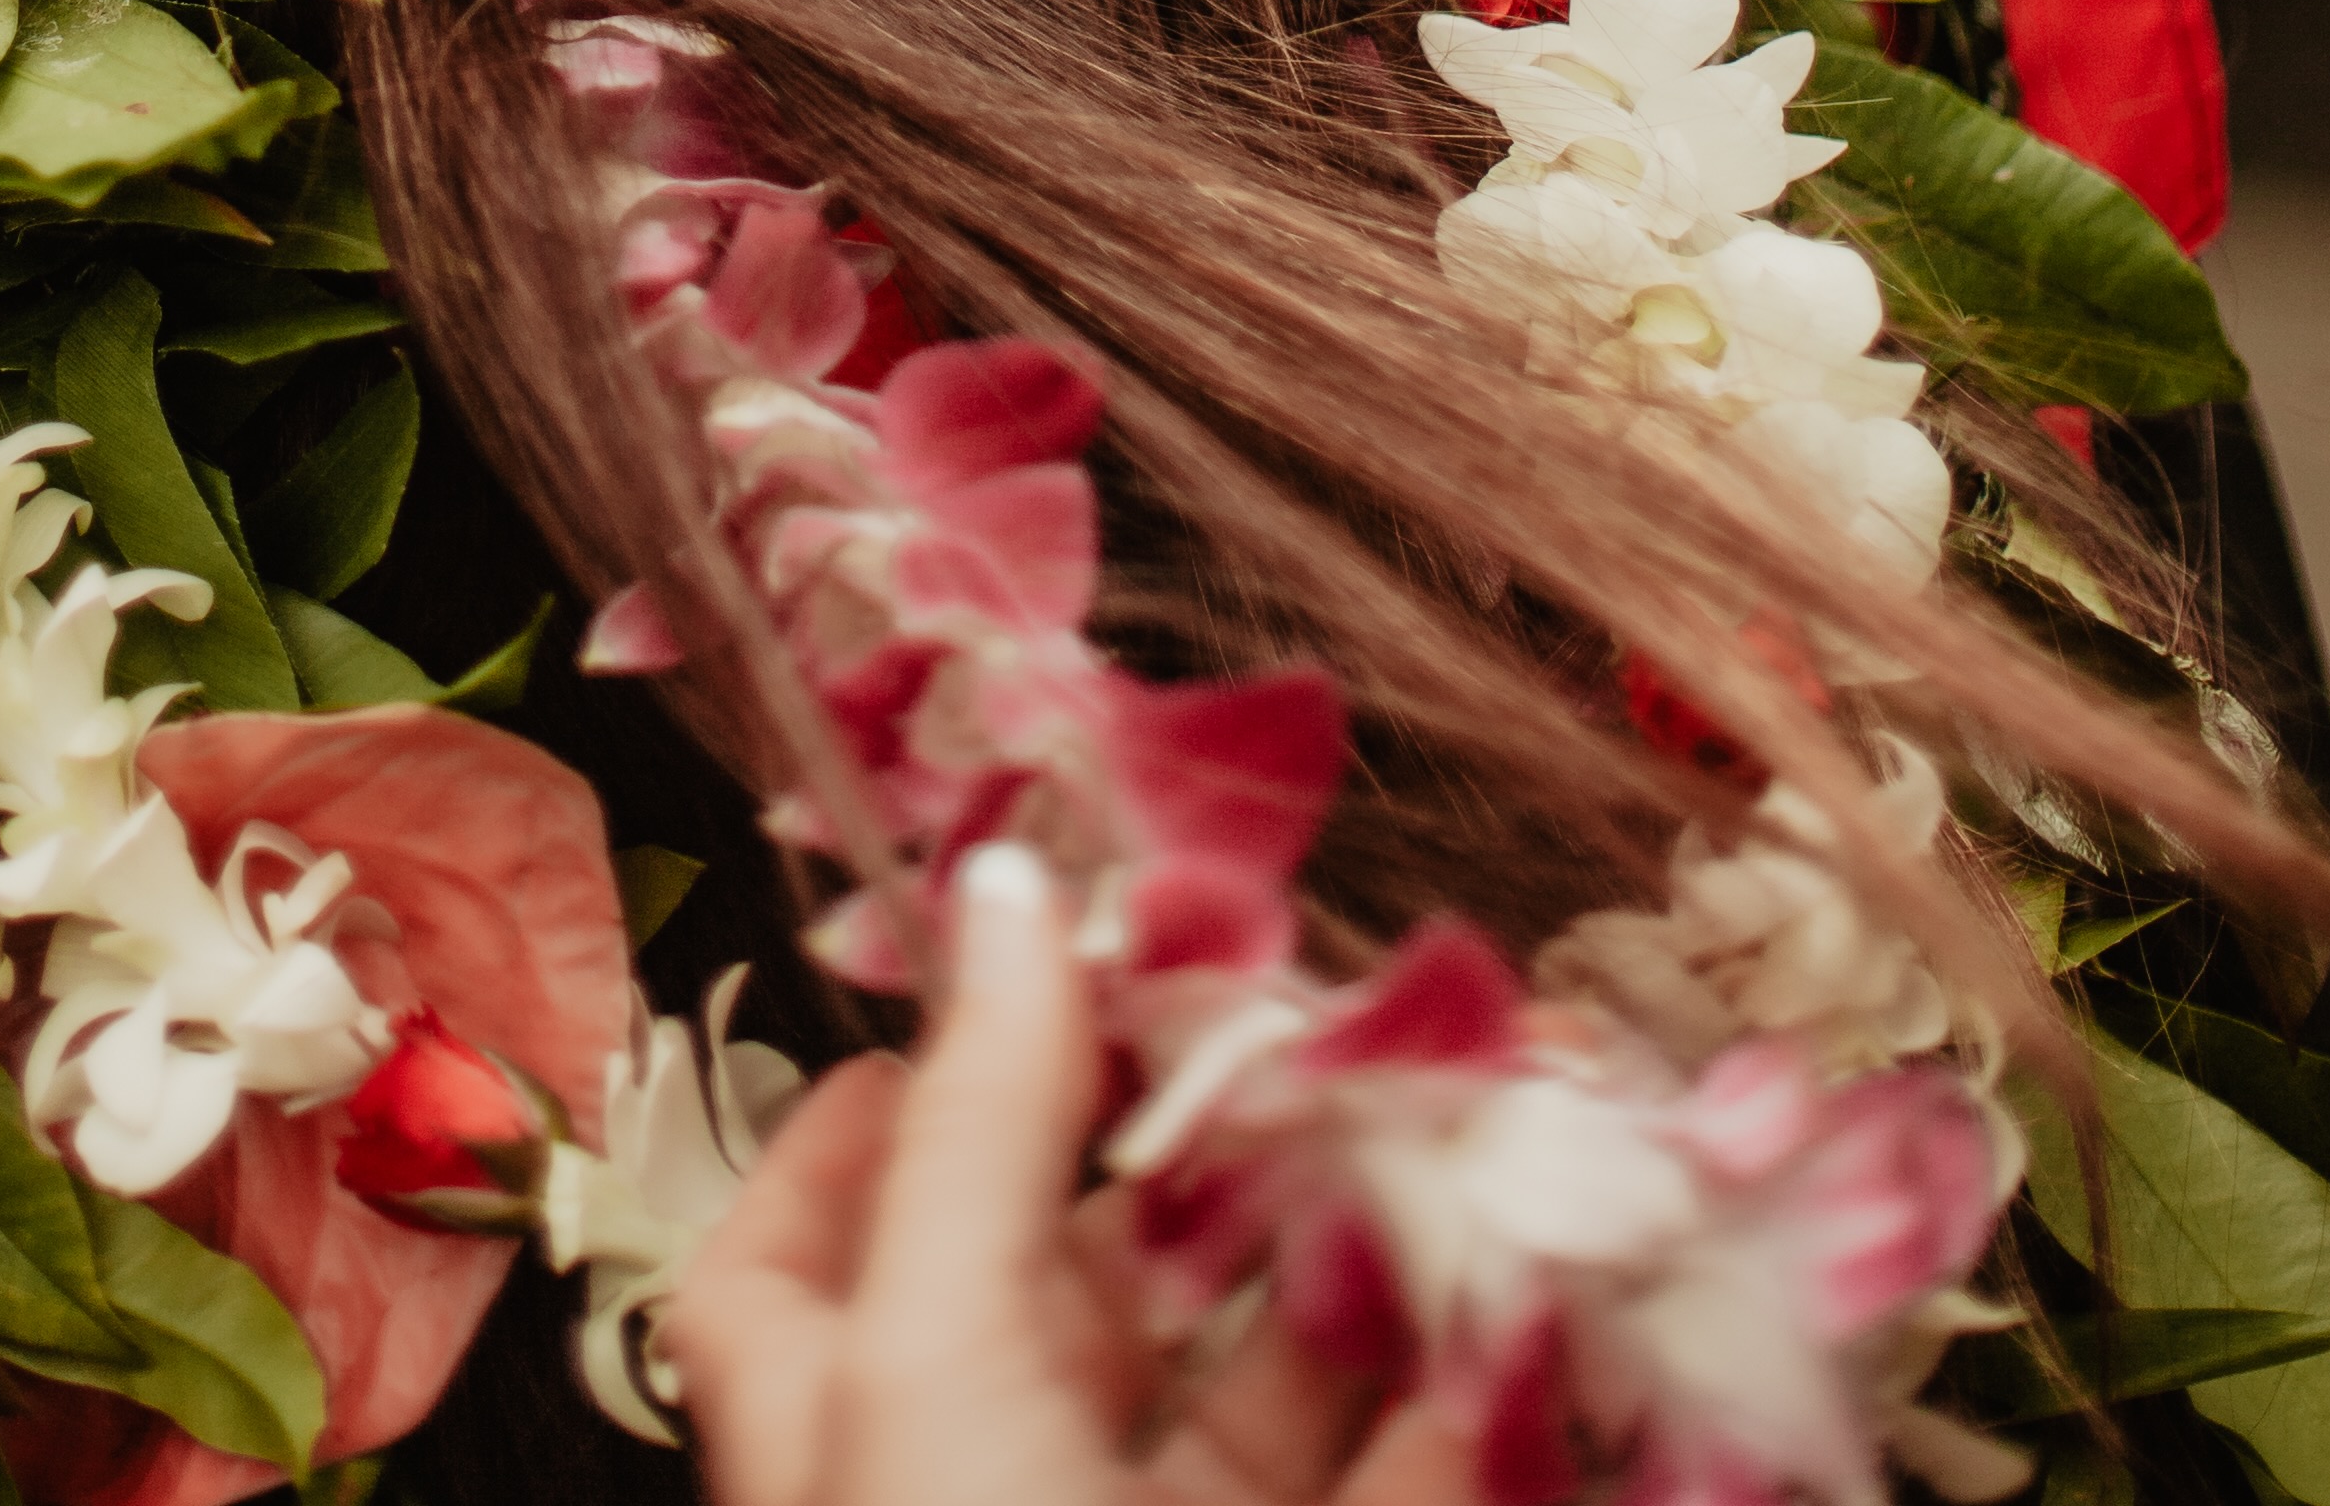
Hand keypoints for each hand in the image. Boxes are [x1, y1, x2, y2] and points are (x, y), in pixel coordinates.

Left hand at [662, 846, 1473, 1505]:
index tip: (998, 981)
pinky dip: (1470, 1372)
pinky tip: (1534, 1273)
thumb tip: (1005, 883)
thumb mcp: (939, 1350)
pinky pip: (1403, 1456)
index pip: (794, 1245)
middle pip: (1072, 1267)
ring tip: (1443, 1102)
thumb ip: (983, 1120)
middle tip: (1287, 1000)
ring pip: (1255, 1359)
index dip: (871, 1109)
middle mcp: (983, 1472)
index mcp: (841, 1413)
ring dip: (1351, 1231)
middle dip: (1188, 1129)